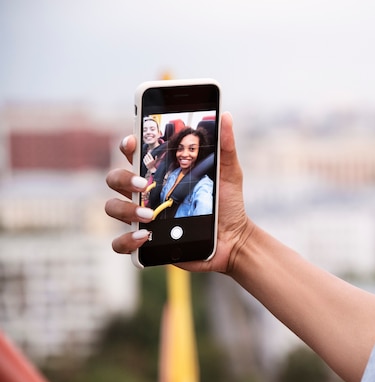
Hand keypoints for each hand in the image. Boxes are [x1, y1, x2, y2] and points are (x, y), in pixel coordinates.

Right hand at [104, 112, 251, 273]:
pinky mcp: (146, 242)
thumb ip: (224, 146)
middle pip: (115, 178)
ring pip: (112, 208)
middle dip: (123, 178)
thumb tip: (225, 116)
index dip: (127, 144)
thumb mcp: (228, 172)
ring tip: (149, 215)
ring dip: (125, 209)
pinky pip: (121, 243)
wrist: (234, 238)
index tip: (133, 142)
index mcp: (160, 172)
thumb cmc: (227, 202)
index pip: (133, 153)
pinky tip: (145, 237)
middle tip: (145, 184)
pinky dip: (126, 240)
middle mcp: (146, 193)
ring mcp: (142, 216)